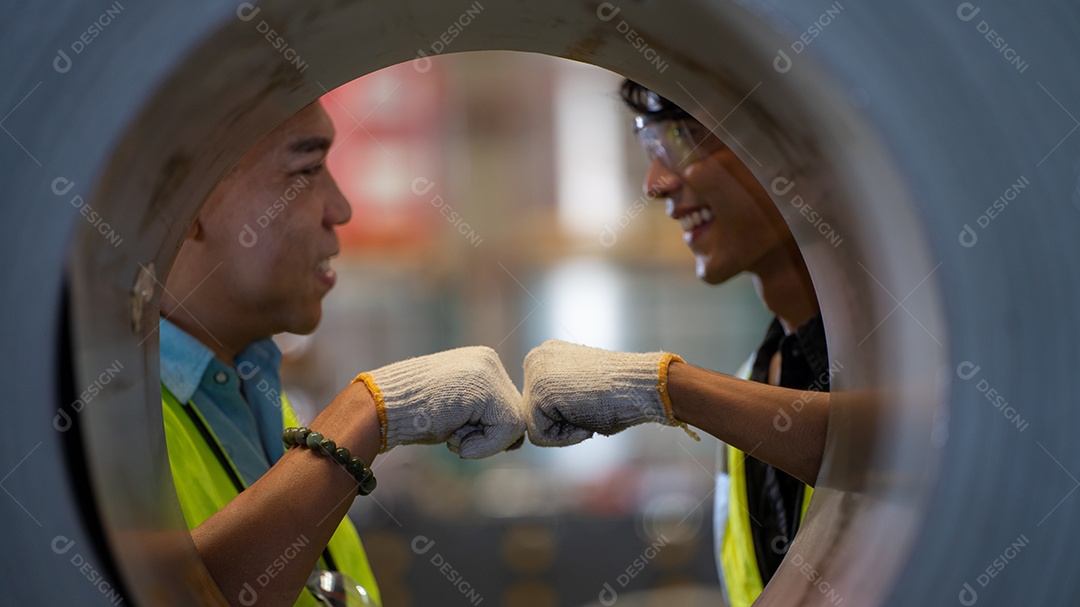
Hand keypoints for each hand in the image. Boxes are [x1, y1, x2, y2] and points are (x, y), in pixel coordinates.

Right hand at [354, 346, 524, 458]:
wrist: (381, 408)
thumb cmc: (412, 414)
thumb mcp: (455, 411)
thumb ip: (485, 417)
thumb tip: (517, 441)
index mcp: (481, 362)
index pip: (507, 406)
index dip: (489, 433)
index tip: (458, 434)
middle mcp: (489, 360)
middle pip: (514, 414)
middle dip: (488, 437)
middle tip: (453, 435)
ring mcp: (488, 371)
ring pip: (514, 423)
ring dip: (484, 442)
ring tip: (452, 435)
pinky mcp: (485, 388)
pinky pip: (506, 429)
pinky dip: (484, 447)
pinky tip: (454, 440)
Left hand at [523, 340, 692, 445]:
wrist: (638, 385)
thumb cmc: (618, 392)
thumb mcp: (581, 387)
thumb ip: (559, 396)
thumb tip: (550, 416)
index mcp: (546, 355)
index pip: (538, 404)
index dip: (566, 416)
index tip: (590, 401)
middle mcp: (535, 358)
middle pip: (534, 415)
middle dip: (562, 422)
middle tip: (590, 406)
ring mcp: (534, 372)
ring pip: (536, 426)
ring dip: (565, 430)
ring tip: (587, 409)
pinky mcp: (539, 390)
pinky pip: (540, 436)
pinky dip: (565, 436)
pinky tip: (583, 415)